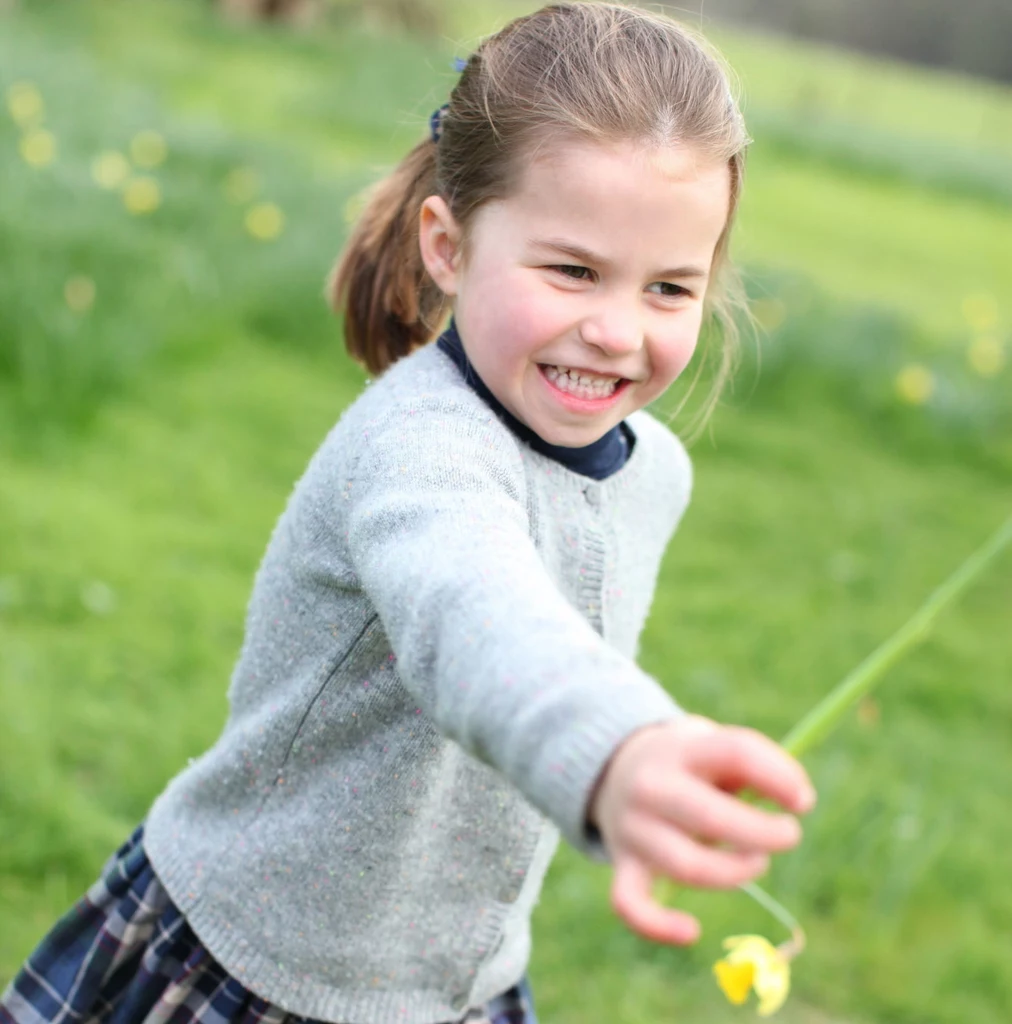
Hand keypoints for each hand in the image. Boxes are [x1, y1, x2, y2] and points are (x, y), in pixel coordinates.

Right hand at [587, 713, 815, 945]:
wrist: (616, 768)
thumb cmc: (689, 764)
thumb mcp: (714, 746)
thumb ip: (754, 765)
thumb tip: (799, 799)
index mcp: (682, 748)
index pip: (735, 753)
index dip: (779, 777)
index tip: (804, 801)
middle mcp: (652, 785)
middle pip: (711, 817)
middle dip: (763, 834)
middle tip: (789, 834)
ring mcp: (633, 827)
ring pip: (687, 867)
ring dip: (734, 873)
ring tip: (756, 862)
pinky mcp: (623, 864)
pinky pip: (630, 903)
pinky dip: (658, 925)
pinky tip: (691, 930)